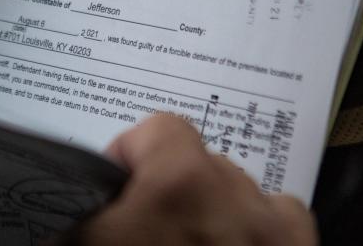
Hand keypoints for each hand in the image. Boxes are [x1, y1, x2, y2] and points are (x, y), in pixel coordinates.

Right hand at [69, 115, 316, 244]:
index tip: (118, 184)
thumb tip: (77, 190)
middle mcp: (235, 198)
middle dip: (172, 183)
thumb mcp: (86, 237)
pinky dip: (263, 225)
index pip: (159, 128)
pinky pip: (285, 217)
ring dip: (219, 205)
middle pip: (201, 160)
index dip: (131, 153)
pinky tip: (237, 241)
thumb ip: (83, 206)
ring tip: (190, 236)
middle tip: (148, 223)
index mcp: (180, 184)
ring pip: (245, 189)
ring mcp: (273, 232)